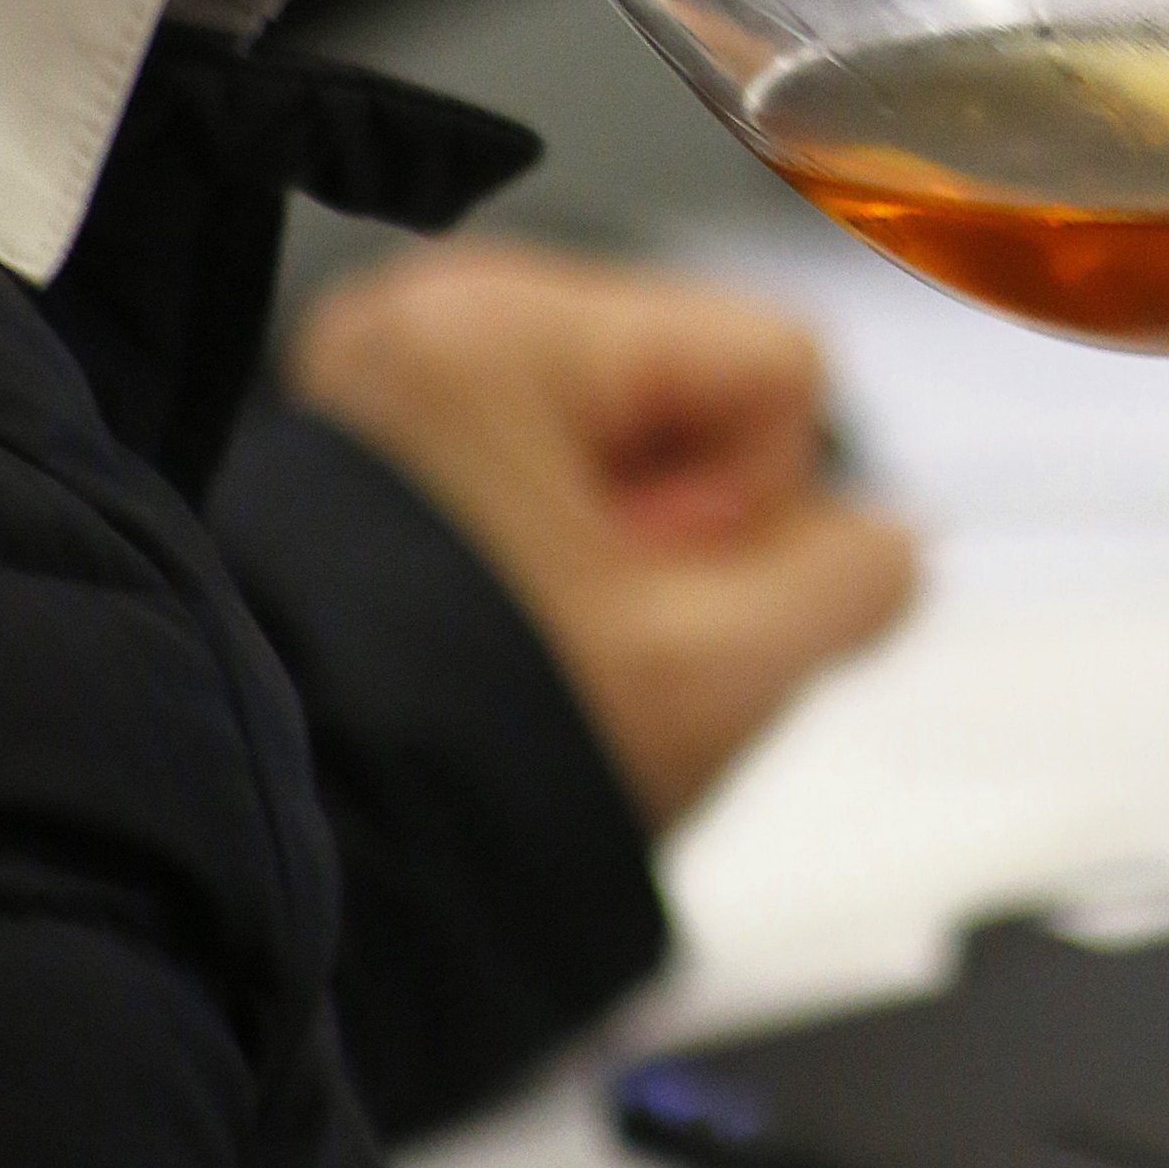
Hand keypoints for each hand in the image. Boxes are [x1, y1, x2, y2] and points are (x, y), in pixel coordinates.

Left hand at [287, 240, 915, 829]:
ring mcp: (398, 371)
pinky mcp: (382, 433)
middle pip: (699, 388)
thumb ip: (859, 578)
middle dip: (686, 526)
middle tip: (600, 628)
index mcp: (503, 328)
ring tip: (549, 633)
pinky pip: (549, 459)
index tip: (657, 595)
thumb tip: (884, 543)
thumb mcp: (720, 673)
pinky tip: (513, 621)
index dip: (760, 506)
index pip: (775, 363)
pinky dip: (557, 546)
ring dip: (624, 546)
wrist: (284, 853)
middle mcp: (436, 315)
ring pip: (633, 433)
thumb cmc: (465, 751)